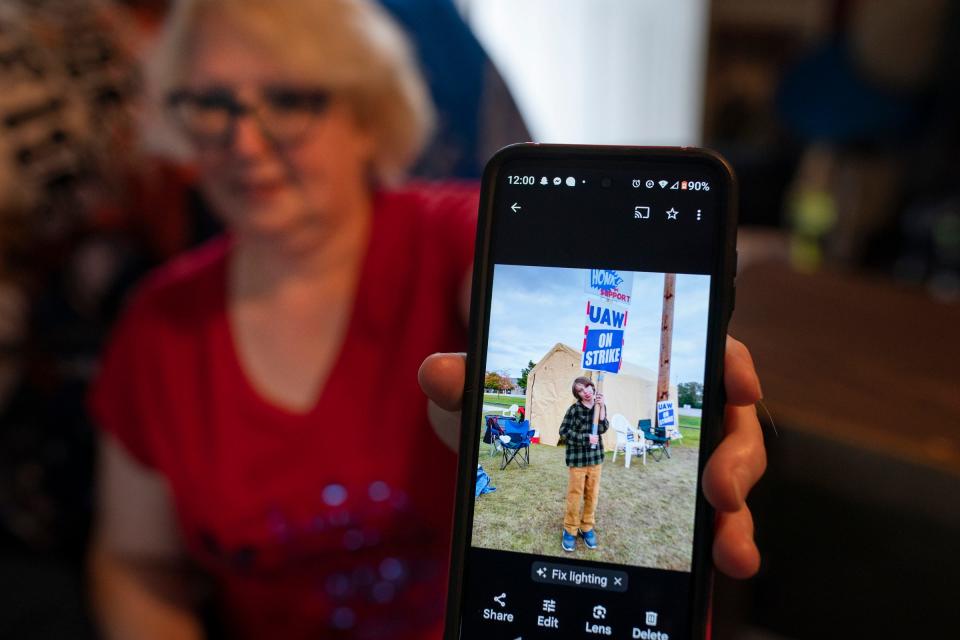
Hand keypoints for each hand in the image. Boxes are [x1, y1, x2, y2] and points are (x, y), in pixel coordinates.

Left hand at [418, 335, 765, 578]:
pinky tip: (721, 567)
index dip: (731, 362)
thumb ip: (465, 380)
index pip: (703, 349)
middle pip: (730, 421)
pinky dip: (723, 541)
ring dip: (737, 513)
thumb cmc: (505, 411)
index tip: (736, 384)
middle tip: (719, 491)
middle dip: (736, 456)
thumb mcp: (484, 395)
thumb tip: (437, 373)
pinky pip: (710, 520)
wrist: (508, 454)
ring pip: (729, 476)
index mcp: (640, 368)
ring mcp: (677, 458)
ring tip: (728, 549)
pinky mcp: (676, 503)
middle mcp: (668, 410)